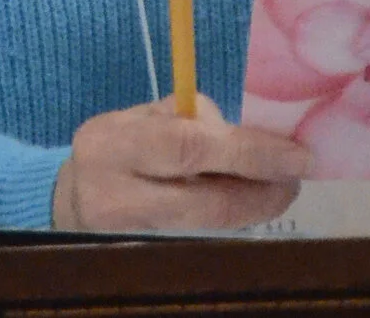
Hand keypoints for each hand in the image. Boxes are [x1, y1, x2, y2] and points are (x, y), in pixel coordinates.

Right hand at [52, 93, 310, 230]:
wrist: (71, 196)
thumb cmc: (120, 141)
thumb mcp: (146, 114)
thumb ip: (193, 119)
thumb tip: (251, 137)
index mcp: (114, 141)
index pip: (191, 148)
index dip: (251, 153)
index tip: (298, 155)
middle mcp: (115, 194)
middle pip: (204, 203)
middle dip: (261, 191)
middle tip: (296, 177)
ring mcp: (126, 234)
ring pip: (207, 228)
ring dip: (252, 207)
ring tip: (281, 189)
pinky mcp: (142, 255)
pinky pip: (199, 238)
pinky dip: (232, 220)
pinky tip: (251, 204)